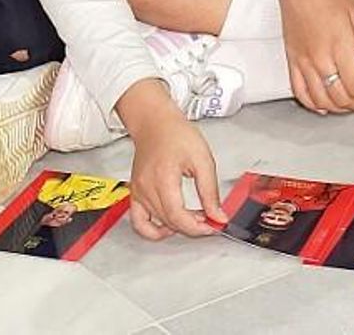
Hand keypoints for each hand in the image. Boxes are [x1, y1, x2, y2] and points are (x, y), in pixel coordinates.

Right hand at [120, 84, 227, 240]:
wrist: (155, 123)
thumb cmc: (176, 134)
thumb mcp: (203, 160)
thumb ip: (210, 191)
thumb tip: (218, 215)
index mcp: (163, 178)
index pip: (177, 216)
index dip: (196, 227)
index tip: (211, 226)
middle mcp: (146, 188)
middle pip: (168, 221)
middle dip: (191, 226)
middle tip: (208, 219)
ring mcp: (138, 192)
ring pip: (157, 224)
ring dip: (177, 226)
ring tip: (193, 216)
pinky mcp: (135, 194)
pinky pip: (139, 222)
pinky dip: (153, 230)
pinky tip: (169, 226)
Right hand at [277, 0, 353, 113]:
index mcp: (340, 46)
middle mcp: (319, 58)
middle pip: (340, 97)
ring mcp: (303, 61)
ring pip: (321, 100)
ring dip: (338, 107)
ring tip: (349, 100)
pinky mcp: (292, 61)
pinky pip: (300, 92)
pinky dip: (313, 104)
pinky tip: (324, 104)